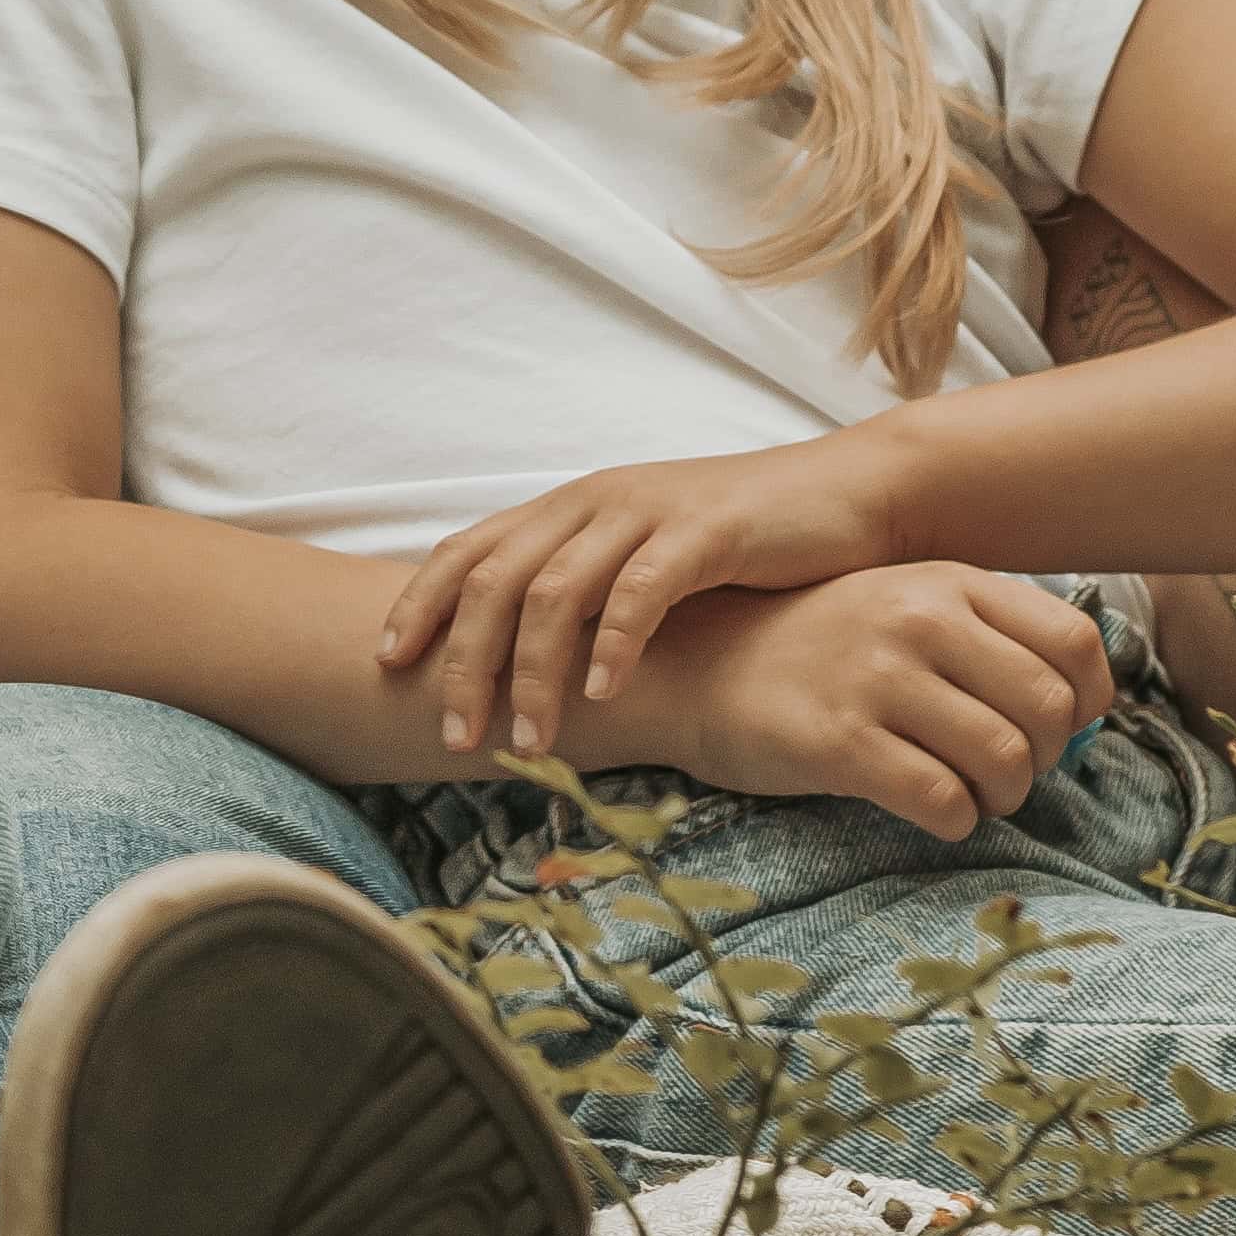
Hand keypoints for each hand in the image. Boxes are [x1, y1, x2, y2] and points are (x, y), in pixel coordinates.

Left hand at [378, 433, 912, 756]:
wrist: (850, 495)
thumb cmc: (746, 545)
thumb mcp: (645, 561)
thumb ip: (588, 594)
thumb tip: (526, 664)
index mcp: (570, 508)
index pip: (468, 551)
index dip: (419, 604)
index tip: (385, 665)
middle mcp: (595, 501)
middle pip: (496, 580)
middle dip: (465, 661)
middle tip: (456, 736)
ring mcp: (648, 511)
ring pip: (558, 590)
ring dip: (534, 671)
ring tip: (528, 740)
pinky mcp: (707, 530)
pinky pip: (643, 587)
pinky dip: (615, 641)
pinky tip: (604, 691)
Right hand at [645, 563, 1116, 843]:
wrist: (698, 666)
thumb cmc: (819, 647)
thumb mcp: (903, 607)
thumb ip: (985, 634)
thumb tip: (1085, 702)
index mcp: (946, 581)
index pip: (1075, 642)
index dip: (1087, 700)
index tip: (1058, 726)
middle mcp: (918, 618)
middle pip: (1048, 710)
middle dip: (1046, 757)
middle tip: (1007, 770)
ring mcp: (876, 678)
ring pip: (1006, 759)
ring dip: (1002, 796)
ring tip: (970, 793)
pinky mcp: (840, 742)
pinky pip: (944, 800)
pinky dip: (956, 821)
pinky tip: (933, 811)